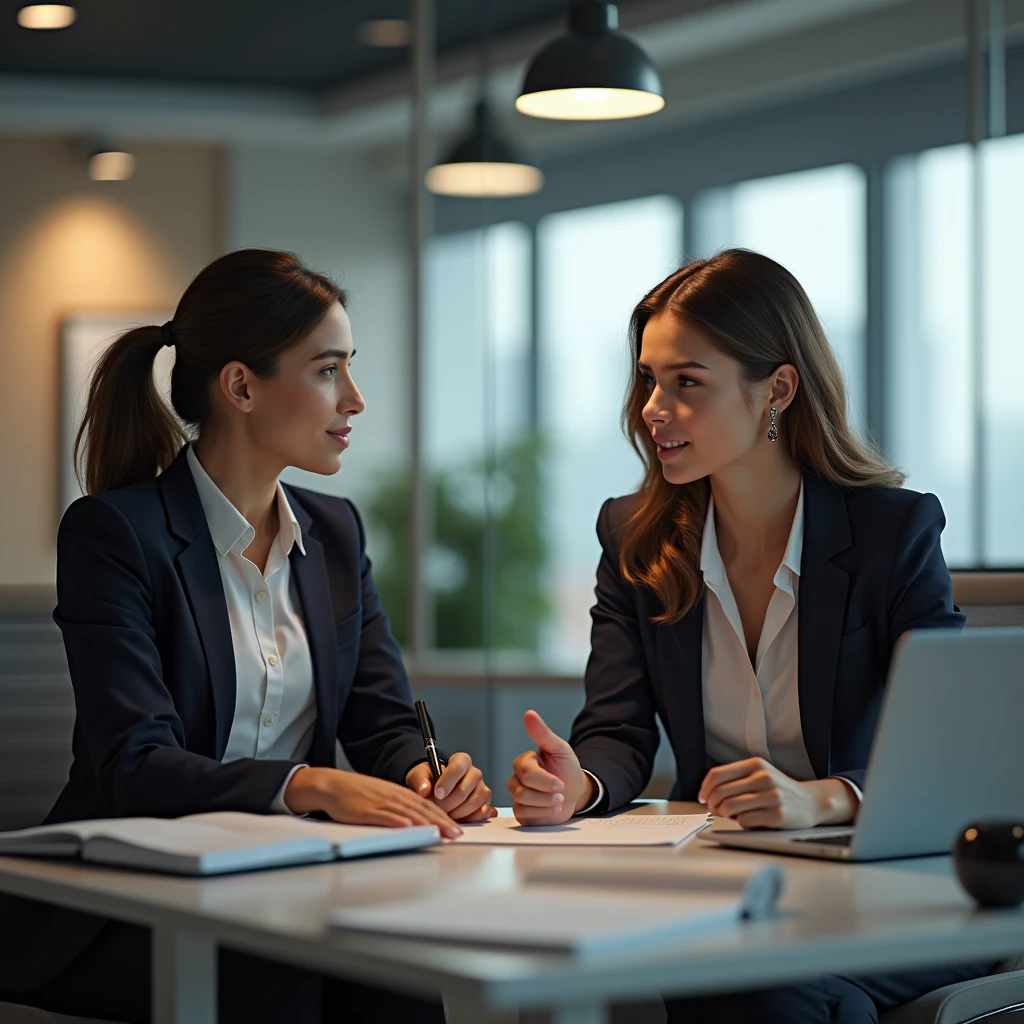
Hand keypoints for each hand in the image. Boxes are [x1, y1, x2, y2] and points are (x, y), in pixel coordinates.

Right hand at [283, 767, 462, 839]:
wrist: (334, 785)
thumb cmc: (358, 794)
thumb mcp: (384, 798)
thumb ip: (400, 808)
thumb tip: (418, 822)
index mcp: (400, 794)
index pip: (427, 807)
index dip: (444, 818)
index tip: (457, 829)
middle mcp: (395, 797)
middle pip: (423, 810)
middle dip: (442, 823)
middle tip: (457, 834)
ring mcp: (381, 803)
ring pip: (408, 814)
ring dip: (426, 824)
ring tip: (441, 834)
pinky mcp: (367, 810)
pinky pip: (385, 816)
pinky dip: (398, 822)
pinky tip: (408, 827)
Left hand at [406, 752, 496, 822]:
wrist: (435, 790)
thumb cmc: (429, 779)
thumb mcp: (420, 775)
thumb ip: (420, 780)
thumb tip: (424, 790)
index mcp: (461, 760)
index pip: (458, 767)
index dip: (447, 781)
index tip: (437, 794)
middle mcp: (474, 773)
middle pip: (464, 789)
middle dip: (448, 802)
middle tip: (438, 807)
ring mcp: (482, 788)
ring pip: (475, 801)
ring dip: (458, 812)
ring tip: (447, 813)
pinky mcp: (485, 803)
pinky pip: (482, 812)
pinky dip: (469, 818)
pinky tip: (458, 817)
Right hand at [506, 710, 591, 825]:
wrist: (576, 793)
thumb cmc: (567, 769)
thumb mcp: (560, 749)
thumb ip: (543, 733)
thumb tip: (529, 714)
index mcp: (524, 761)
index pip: (528, 773)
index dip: (547, 781)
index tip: (561, 783)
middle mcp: (517, 778)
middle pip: (522, 790)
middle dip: (547, 794)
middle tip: (561, 792)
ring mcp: (517, 795)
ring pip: (522, 803)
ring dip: (546, 804)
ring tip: (558, 801)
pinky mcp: (520, 811)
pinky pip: (524, 816)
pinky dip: (543, 814)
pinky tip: (551, 809)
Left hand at [698, 757, 858, 829]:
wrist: (811, 802)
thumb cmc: (779, 789)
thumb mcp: (759, 773)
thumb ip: (736, 778)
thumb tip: (708, 793)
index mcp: (755, 765)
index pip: (717, 774)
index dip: (705, 788)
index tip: (702, 797)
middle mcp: (763, 778)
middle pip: (720, 792)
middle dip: (712, 804)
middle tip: (715, 809)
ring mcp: (771, 796)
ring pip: (729, 807)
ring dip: (724, 814)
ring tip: (729, 815)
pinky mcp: (777, 815)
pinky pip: (744, 821)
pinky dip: (740, 822)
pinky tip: (747, 820)